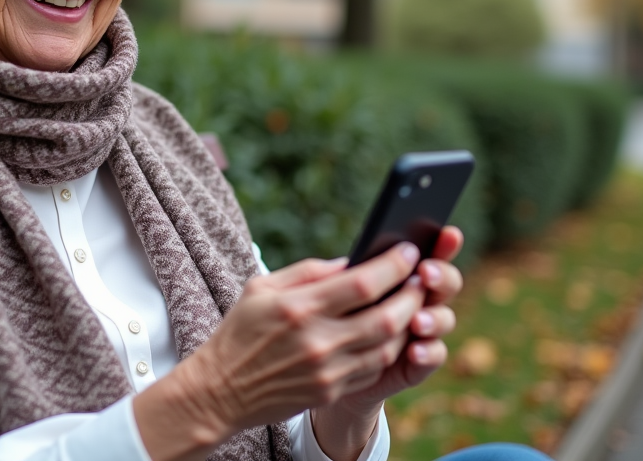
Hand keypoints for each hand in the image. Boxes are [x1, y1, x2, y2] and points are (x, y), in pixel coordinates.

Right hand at [133, 236, 440, 460]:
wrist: (221, 390)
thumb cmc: (240, 330)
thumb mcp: (262, 287)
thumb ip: (308, 271)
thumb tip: (353, 261)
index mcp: (299, 307)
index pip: (364, 283)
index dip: (394, 266)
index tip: (408, 252)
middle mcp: (317, 340)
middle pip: (387, 317)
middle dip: (412, 295)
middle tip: (422, 278)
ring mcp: (327, 370)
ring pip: (388, 346)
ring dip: (407, 323)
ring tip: (411, 303)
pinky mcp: (330, 391)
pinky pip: (373, 369)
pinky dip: (388, 348)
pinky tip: (391, 332)